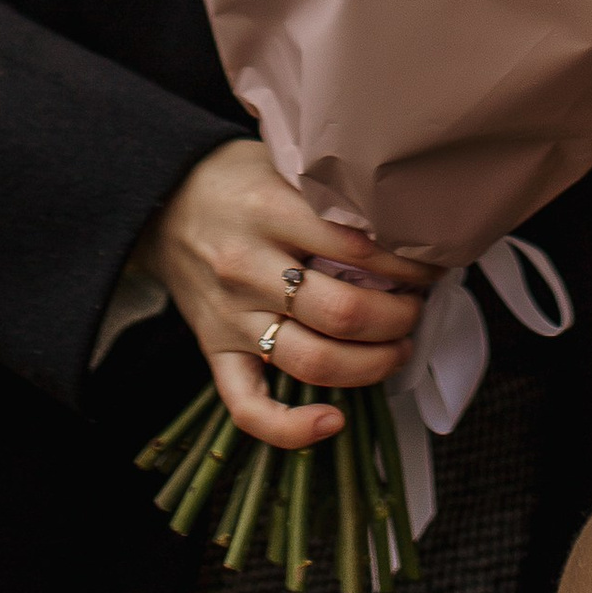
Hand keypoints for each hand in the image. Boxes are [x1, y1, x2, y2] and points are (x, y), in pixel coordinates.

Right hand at [137, 141, 440, 450]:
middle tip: (417, 307)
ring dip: (372, 364)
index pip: (359, 250)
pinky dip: (292, 428)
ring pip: (313, 362)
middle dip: (399, 318)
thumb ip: (334, 193)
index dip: (409, 265)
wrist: (160, 202)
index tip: (431, 266)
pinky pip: (249, 406)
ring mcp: (231, 316)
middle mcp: (248, 268)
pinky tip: (334, 421)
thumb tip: (408, 224)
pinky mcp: (215, 350)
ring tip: (398, 349)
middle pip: (344, 314)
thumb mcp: (283, 163)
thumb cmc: (236, 181)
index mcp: (270, 212)